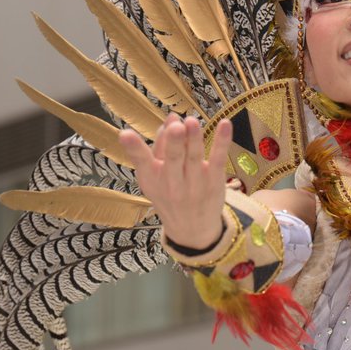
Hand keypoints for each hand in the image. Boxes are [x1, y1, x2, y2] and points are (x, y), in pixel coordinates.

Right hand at [120, 114, 231, 250]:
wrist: (193, 230)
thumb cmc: (170, 196)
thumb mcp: (156, 177)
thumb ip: (161, 147)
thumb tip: (171, 118)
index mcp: (152, 178)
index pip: (141, 161)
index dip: (133, 147)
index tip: (125, 134)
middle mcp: (172, 183)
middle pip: (172, 159)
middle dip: (173, 143)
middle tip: (175, 126)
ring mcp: (195, 184)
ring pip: (194, 157)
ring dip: (194, 139)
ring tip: (192, 122)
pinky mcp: (214, 182)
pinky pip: (218, 160)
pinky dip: (222, 142)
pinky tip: (225, 124)